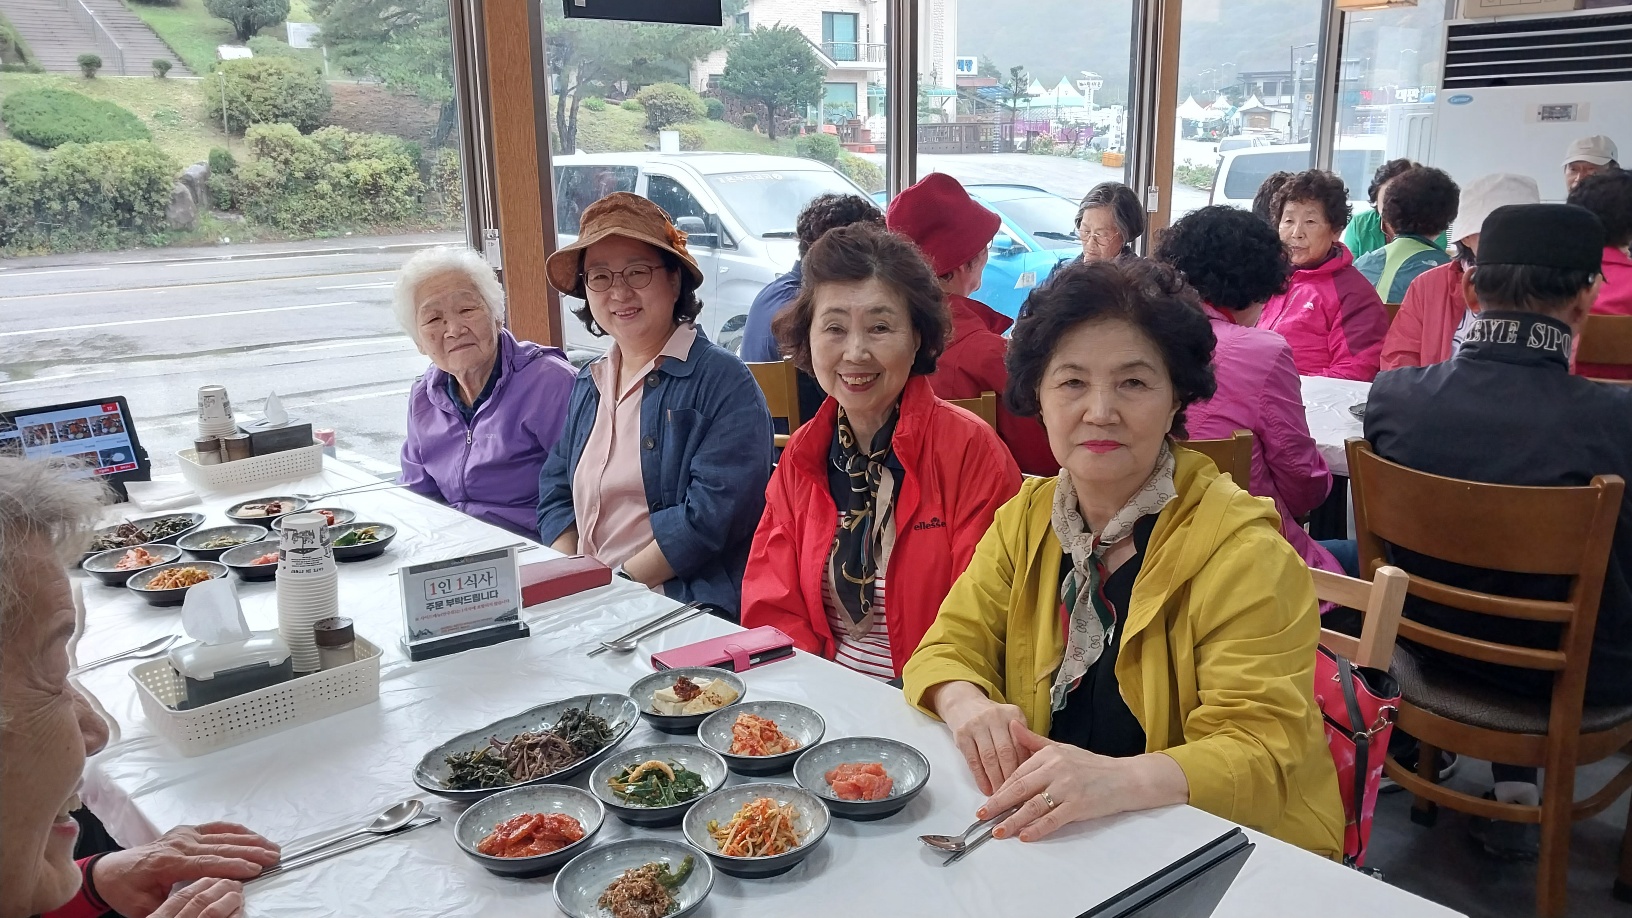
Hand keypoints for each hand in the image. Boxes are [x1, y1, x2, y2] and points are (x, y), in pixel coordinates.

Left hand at [94, 823, 279, 917]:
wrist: (112, 871)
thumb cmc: (129, 891)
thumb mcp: (145, 907)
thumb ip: (172, 905)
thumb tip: (198, 908)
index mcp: (169, 863)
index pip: (208, 863)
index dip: (234, 866)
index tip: (256, 870)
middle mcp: (179, 844)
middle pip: (221, 846)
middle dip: (251, 852)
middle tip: (274, 858)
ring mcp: (183, 835)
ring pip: (223, 835)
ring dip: (250, 840)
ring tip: (272, 847)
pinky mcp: (186, 831)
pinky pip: (215, 827)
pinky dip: (236, 830)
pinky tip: (253, 835)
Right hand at [935, 682, 1030, 794]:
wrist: (964, 703)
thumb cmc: (992, 719)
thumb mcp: (1011, 722)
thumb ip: (1023, 742)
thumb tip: (1030, 773)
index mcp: (1013, 714)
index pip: (1022, 745)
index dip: (1024, 768)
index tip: (1027, 786)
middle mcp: (995, 717)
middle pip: (1006, 752)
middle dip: (1010, 777)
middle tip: (1014, 795)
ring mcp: (977, 724)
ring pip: (989, 758)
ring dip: (995, 780)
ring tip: (1000, 795)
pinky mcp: (962, 733)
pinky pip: (972, 760)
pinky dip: (980, 777)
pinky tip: (985, 788)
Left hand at [978, 721, 1188, 842]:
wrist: (1125, 778)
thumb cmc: (1092, 765)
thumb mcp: (1061, 748)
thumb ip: (1033, 741)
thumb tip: (1011, 726)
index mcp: (1049, 754)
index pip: (1018, 773)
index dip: (1000, 788)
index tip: (987, 800)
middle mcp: (1056, 769)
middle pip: (1020, 789)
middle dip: (998, 804)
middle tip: (982, 815)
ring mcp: (1067, 788)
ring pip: (1033, 807)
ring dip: (1013, 821)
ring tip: (998, 831)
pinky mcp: (1078, 806)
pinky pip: (1053, 819)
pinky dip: (1038, 829)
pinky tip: (1025, 836)